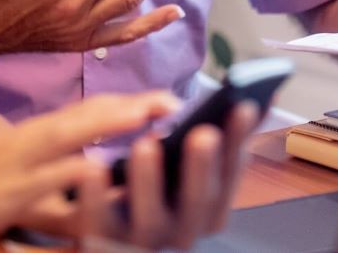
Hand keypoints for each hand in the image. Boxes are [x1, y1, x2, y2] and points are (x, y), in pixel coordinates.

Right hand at [0, 91, 181, 248]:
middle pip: (86, 120)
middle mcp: (30, 148)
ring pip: (68, 142)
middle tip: (172, 101)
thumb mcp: (14, 169)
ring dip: (107, 127)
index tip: (168, 99)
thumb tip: (94, 166)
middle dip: (129, 109)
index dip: (127, 105)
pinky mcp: (3, 197)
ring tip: (146, 118)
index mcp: (34, 141)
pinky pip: (41, 183)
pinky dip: (68, 173)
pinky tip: (95, 167)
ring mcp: (18, 171)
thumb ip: (53, 165)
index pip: (88, 114)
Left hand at [70, 100, 260, 249]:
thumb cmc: (151, 183)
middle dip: (202, 166)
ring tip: (146, 145)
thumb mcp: (181, 159)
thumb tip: (239, 99)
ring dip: (151, 182)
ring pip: (152, 218)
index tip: (242, 105)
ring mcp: (147, 239)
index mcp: (209, 206)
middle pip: (198, 202)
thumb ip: (207, 132)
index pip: (229, 174)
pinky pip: (102, 223)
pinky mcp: (107, 242)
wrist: (107, 229)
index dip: (238, 142)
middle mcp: (184, 228)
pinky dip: (98, 197)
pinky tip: (94, 166)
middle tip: (204, 132)